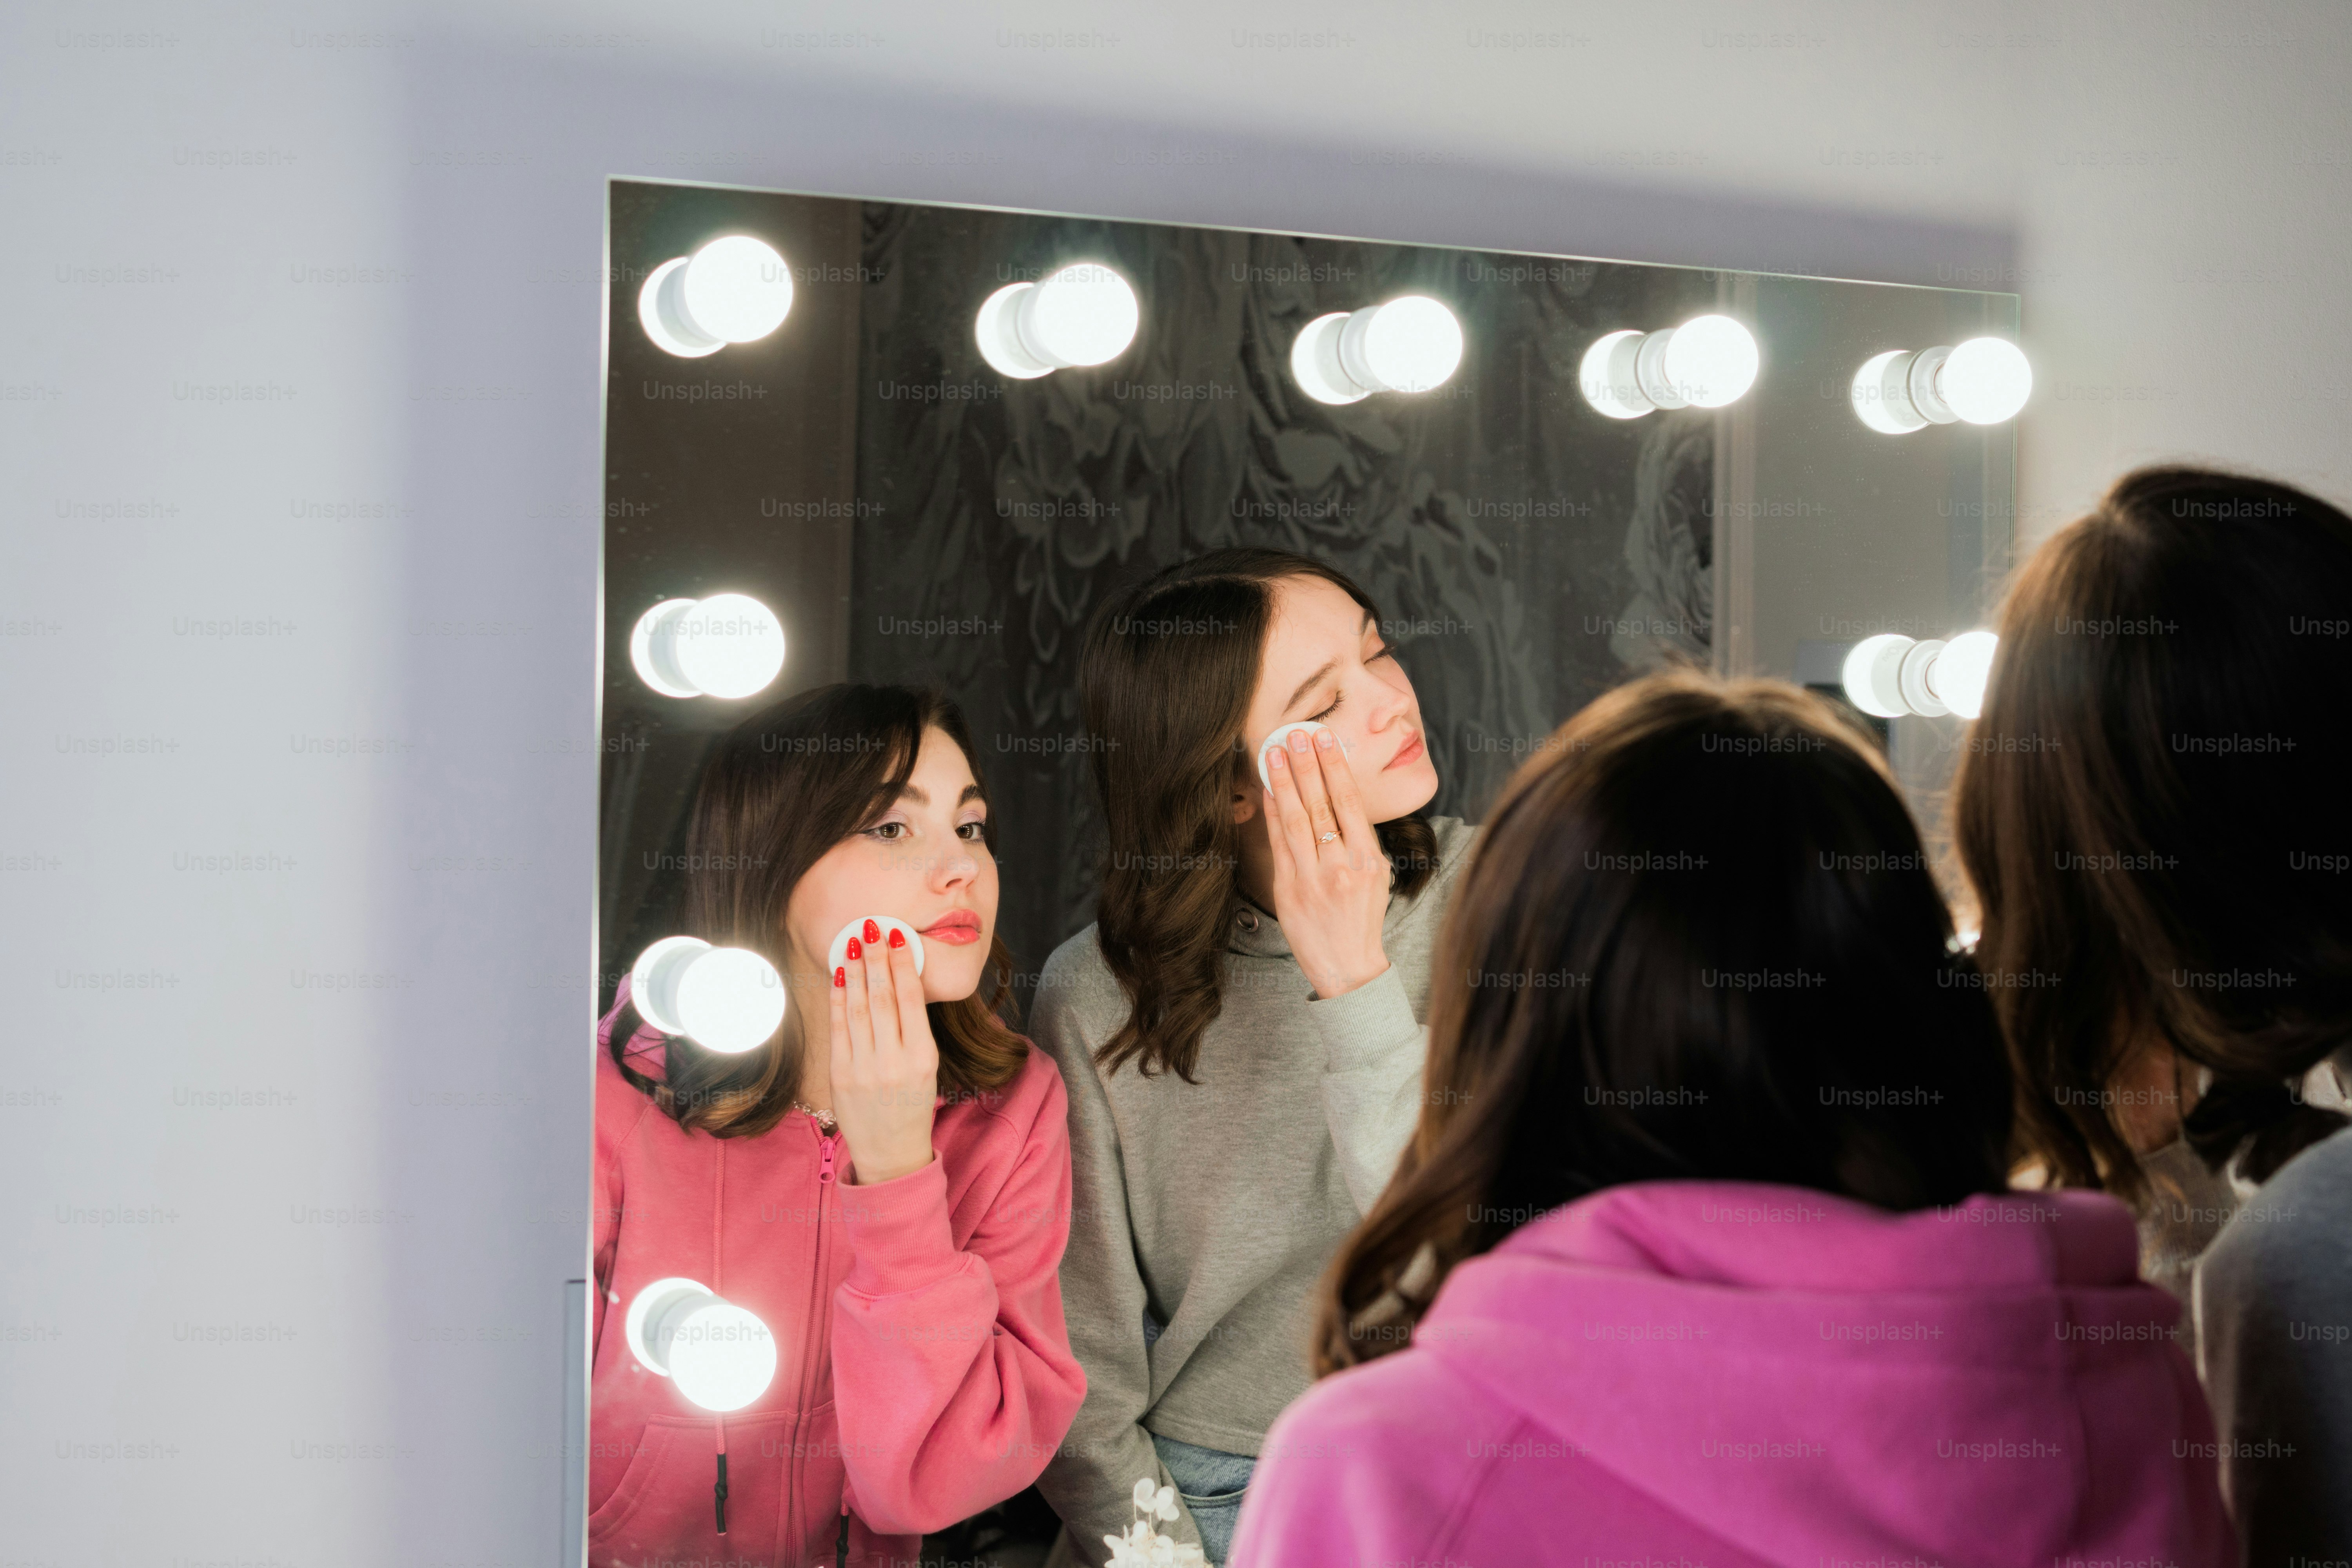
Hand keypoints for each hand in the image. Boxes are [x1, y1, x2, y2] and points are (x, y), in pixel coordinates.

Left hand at [828, 918, 939, 1184]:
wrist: (892, 1153)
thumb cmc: (913, 1104)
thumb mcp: (927, 1067)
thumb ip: (915, 1029)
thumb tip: (903, 981)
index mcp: (923, 1057)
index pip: (912, 1000)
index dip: (903, 964)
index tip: (897, 938)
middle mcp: (894, 1061)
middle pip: (883, 998)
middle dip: (876, 959)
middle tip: (871, 928)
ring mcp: (865, 1069)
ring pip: (858, 1009)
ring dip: (855, 971)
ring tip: (852, 942)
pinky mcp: (840, 1076)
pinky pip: (839, 1029)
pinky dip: (838, 999)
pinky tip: (839, 976)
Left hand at [1261, 725, 1392, 999]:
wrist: (1348, 966)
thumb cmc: (1362, 916)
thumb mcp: (1376, 874)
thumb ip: (1359, 838)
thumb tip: (1338, 793)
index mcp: (1369, 860)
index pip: (1349, 803)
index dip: (1334, 767)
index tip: (1324, 739)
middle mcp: (1341, 867)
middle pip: (1321, 805)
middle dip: (1307, 766)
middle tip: (1296, 734)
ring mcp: (1312, 879)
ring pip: (1295, 820)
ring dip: (1284, 783)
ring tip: (1276, 753)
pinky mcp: (1288, 890)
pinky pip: (1279, 844)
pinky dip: (1272, 814)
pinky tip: (1268, 790)